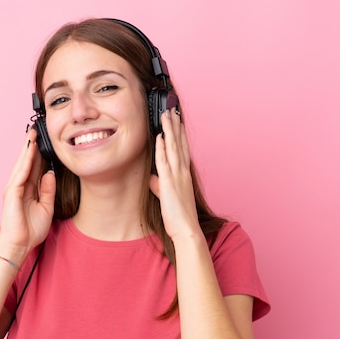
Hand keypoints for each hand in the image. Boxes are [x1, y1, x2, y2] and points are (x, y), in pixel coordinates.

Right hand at [0, 127, 55, 254]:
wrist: (19, 245)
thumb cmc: (30, 230)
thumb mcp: (46, 207)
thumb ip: (48, 190)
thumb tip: (50, 173)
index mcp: (28, 190)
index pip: (34, 168)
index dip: (39, 154)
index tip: (45, 141)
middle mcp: (19, 186)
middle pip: (26, 162)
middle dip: (31, 146)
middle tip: (36, 130)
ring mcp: (14, 188)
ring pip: (22, 164)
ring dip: (27, 148)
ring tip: (32, 134)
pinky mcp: (12, 192)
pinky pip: (21, 172)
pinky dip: (26, 160)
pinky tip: (30, 150)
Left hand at [149, 109, 201, 240]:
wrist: (186, 230)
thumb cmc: (178, 216)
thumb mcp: (167, 197)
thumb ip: (160, 185)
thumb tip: (153, 179)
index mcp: (183, 174)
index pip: (182, 148)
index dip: (179, 133)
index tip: (177, 120)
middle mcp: (182, 172)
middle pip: (179, 143)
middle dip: (175, 125)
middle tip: (172, 109)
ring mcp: (177, 176)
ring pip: (173, 148)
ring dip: (169, 130)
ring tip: (166, 115)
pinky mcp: (169, 183)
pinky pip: (165, 162)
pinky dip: (162, 149)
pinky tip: (160, 137)